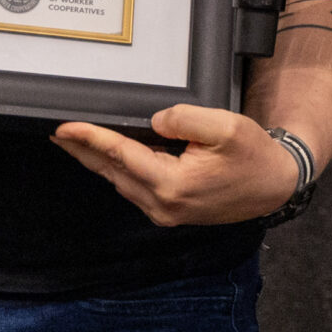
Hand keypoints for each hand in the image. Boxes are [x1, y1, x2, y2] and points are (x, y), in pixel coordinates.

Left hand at [51, 106, 300, 226]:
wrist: (274, 186)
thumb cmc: (253, 156)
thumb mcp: (225, 127)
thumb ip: (184, 119)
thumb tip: (153, 122)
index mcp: (172, 184)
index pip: (120, 155)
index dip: (89, 138)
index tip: (63, 127)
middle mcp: (163, 204)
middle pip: (112, 172)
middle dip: (82, 151)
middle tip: (57, 132)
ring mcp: (165, 212)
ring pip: (120, 181)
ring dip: (98, 161)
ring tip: (76, 141)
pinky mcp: (170, 211)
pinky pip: (135, 187)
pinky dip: (118, 169)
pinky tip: (110, 155)